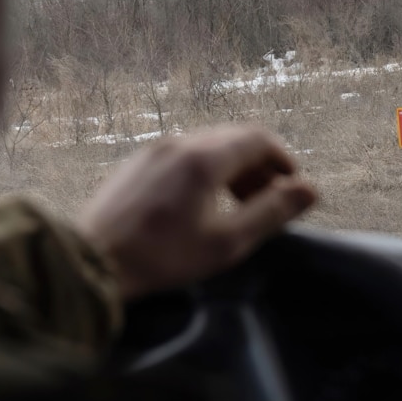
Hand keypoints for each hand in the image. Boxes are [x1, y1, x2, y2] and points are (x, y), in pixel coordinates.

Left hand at [76, 126, 315, 298]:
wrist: (92, 262)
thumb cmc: (162, 258)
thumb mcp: (227, 243)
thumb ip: (272, 212)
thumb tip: (309, 190)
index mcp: (204, 159)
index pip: (258, 138)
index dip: (283, 160)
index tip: (291, 186)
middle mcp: (180, 143)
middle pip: (234, 139)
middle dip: (259, 166)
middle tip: (267, 201)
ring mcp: (154, 150)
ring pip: (208, 145)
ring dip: (233, 168)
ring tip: (237, 205)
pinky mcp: (137, 163)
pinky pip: (183, 154)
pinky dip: (206, 170)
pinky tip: (201, 204)